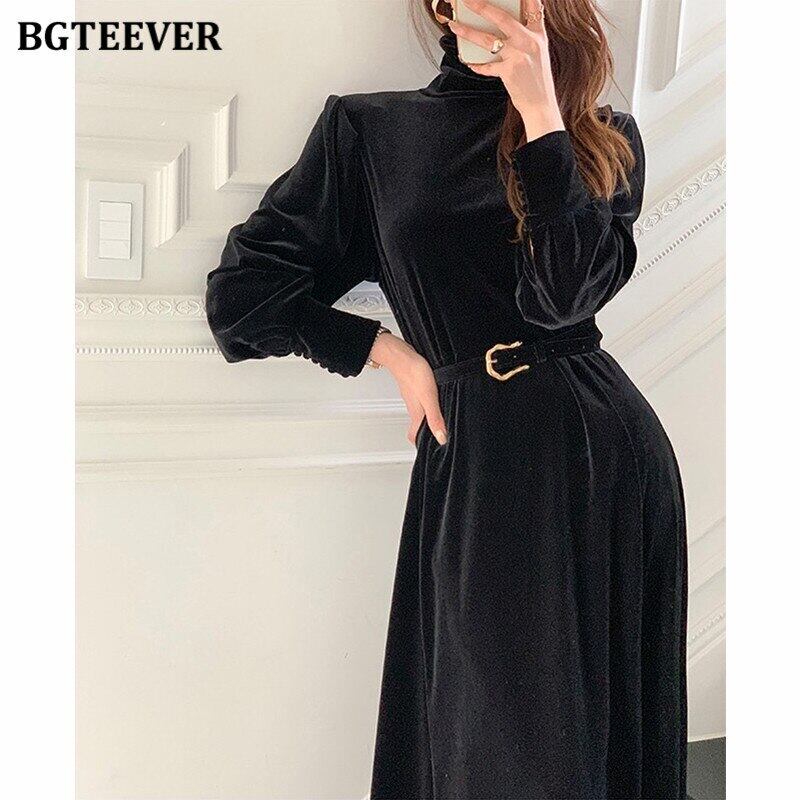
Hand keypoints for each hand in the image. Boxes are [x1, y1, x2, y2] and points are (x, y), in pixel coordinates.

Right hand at [369, 332, 447, 445]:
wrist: (401, 354)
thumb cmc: (414, 373)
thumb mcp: (429, 397)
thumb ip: (435, 418)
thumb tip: (441, 438)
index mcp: (416, 414)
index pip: (414, 436)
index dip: (420, 445)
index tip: (430, 451)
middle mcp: (414, 407)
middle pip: (417, 426)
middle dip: (426, 434)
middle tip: (438, 438)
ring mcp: (413, 397)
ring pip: (420, 414)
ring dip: (429, 420)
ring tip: (441, 422)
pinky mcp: (415, 387)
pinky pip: (421, 401)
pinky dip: (428, 406)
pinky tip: (437, 400)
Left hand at [448, 0, 564, 140]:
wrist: (541, 105)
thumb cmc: (537, 80)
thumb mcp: (538, 52)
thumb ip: (526, 36)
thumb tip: (506, 27)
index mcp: (538, 34)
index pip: (533, 5)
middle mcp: (529, 41)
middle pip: (502, 17)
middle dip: (481, 6)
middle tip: (467, 0)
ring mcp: (518, 55)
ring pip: (488, 39)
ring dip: (468, 32)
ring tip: (454, 26)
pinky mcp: (509, 71)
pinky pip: (486, 65)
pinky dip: (477, 64)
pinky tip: (469, 62)